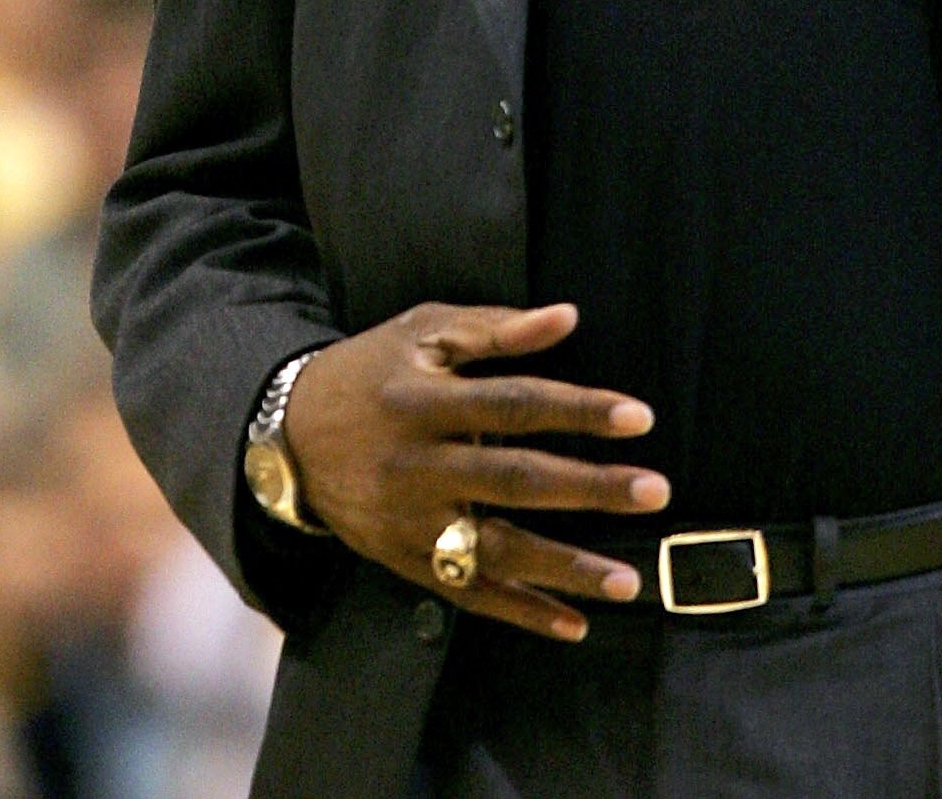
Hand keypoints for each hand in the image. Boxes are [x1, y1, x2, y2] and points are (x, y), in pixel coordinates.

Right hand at [281, 301, 668, 641]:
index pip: (515, 404)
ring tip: (628, 580)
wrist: (286, 436)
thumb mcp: (422, 331)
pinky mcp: (403, 561)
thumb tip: (568, 317)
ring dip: (564, 569)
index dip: (577, 410)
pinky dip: (520, 613)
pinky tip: (573, 625)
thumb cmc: (372, 369)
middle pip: (514, 480)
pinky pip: (467, 594)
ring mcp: (409, 522)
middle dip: (588, 489)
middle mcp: (417, 466)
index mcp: (424, 399)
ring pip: (495, 551)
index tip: (639, 418)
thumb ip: (495, 329)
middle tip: (655, 492)